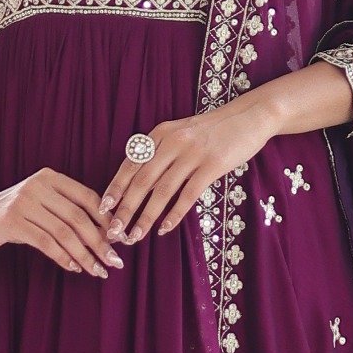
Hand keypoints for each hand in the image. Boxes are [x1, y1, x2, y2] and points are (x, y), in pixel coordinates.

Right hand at [0, 168, 125, 277]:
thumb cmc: (16, 213)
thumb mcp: (43, 204)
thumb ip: (68, 212)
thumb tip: (106, 236)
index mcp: (50, 177)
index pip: (87, 197)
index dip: (106, 219)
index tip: (120, 240)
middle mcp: (38, 185)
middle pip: (78, 216)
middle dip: (100, 241)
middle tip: (115, 261)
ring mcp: (24, 202)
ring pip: (64, 232)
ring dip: (84, 254)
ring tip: (98, 270)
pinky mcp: (12, 221)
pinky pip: (45, 242)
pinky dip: (63, 256)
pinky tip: (74, 267)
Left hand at [101, 101, 273, 241]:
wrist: (249, 116)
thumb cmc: (212, 130)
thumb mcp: (181, 133)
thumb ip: (161, 154)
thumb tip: (139, 185)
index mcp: (160, 133)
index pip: (130, 164)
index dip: (115, 188)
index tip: (103, 209)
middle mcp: (172, 142)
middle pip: (141, 181)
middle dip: (125, 209)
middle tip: (113, 231)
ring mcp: (192, 153)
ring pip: (162, 191)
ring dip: (146, 217)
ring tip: (135, 236)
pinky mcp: (212, 164)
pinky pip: (188, 194)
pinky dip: (174, 214)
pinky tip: (164, 229)